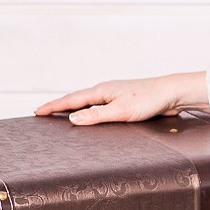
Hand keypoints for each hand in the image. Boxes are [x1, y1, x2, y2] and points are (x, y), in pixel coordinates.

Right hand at [33, 70, 208, 125]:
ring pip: (89, 103)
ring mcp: (115, 96)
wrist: (172, 94)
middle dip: (60, 106)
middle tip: (43, 113)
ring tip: (61, 115)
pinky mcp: (125, 102)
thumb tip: (72, 118)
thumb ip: (96, 115)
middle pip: (77, 99)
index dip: (54, 106)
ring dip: (74, 108)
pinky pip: (101, 107)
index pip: (71, 99)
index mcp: (102, 91)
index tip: (37, 112)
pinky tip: (91, 117)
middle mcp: (106, 91)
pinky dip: (90, 111)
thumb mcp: (121, 111)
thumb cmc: (149, 100)